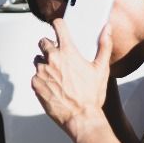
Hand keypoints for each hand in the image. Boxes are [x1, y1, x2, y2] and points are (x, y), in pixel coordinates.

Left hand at [32, 18, 112, 140]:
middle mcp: (52, 59)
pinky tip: (53, 87)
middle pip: (43, 42)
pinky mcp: (35, 84)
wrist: (80, 117)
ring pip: (38, 60)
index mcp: (68, 52)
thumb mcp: (101, 69)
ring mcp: (41, 72)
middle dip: (50, 47)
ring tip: (57, 75)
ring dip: (45, 64)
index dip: (58, 25)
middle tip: (59, 58)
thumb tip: (107, 29)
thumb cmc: (91, 95)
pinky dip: (42, 79)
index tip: (58, 26)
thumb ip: (104, 46)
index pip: (58, 26)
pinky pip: (35, 76)